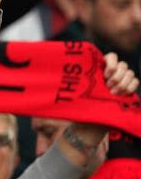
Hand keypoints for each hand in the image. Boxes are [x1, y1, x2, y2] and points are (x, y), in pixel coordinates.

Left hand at [59, 53, 137, 167]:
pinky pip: (135, 82)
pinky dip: (130, 87)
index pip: (112, 56)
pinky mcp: (126, 92)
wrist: (84, 122)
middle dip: (117, 74)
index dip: (112, 61)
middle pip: (123, 65)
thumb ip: (68, 74)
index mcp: (97, 69)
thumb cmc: (74, 104)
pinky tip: (120, 94)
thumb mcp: (69, 87)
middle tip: (108, 85)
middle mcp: (109, 74)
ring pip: (130, 73)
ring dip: (123, 82)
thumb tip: (46, 58)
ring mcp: (119, 82)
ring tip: (113, 91)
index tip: (105, 72)